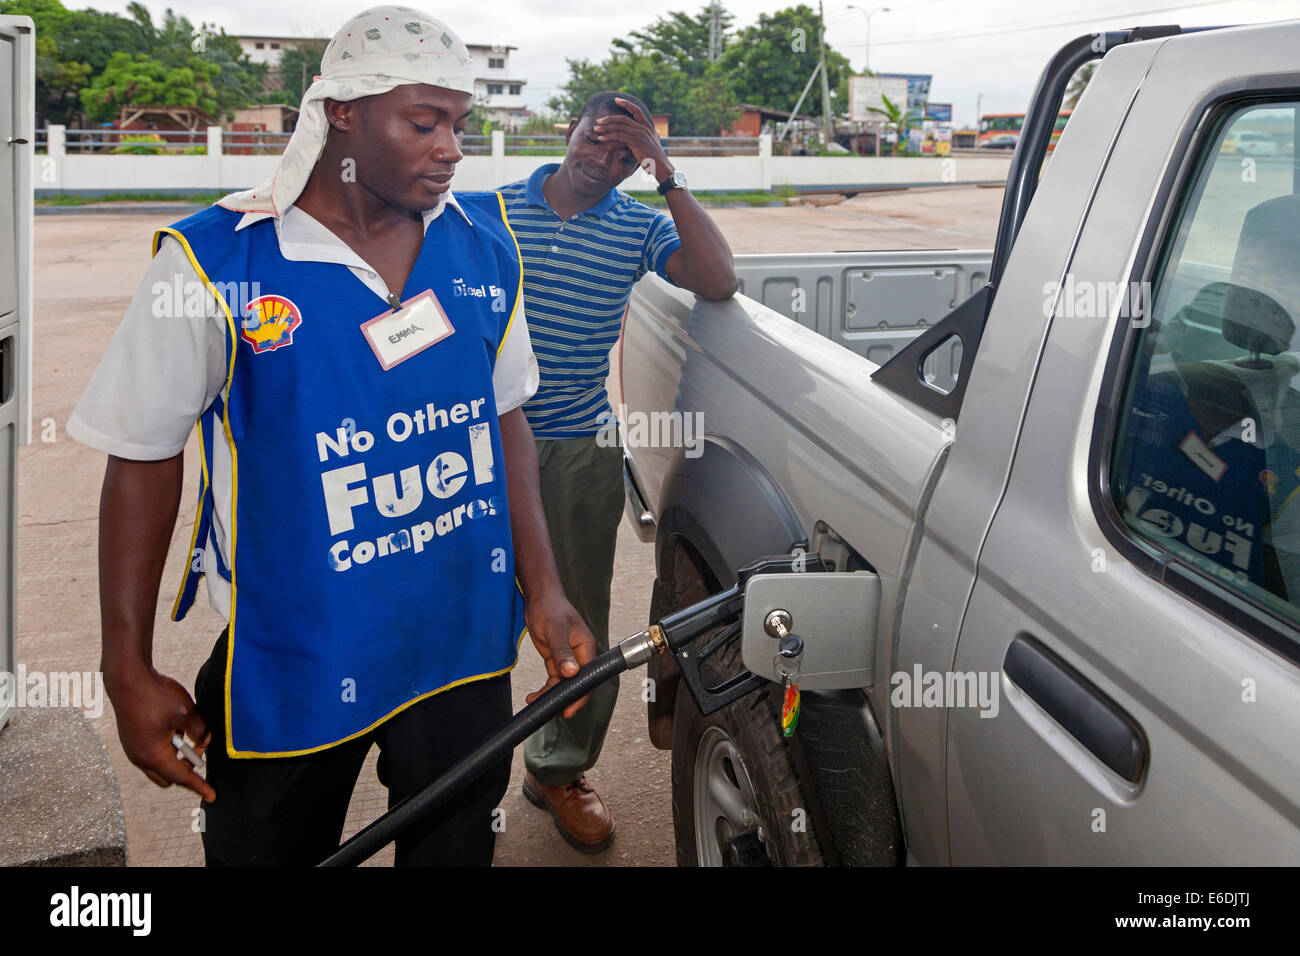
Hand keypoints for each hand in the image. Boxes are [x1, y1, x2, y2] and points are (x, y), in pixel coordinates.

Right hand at [107, 665, 214, 801]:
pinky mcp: (131, 740)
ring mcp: (133, 749)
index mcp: (153, 756)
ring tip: (186, 733)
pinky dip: (166, 748)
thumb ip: (201, 731)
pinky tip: (174, 728)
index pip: (182, 777)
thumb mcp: (187, 713)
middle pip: (168, 777)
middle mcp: (140, 758)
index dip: (199, 786)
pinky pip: (151, 753)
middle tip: (199, 749)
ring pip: (159, 765)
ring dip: (176, 756)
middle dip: (186, 769)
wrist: (127, 678)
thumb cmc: (156, 695)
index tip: (212, 796)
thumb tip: (205, 742)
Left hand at [523, 588, 599, 718]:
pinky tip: (533, 697)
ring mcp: (568, 659)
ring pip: (562, 685)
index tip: (569, 709)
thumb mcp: (555, 630)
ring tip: (535, 704)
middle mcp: (579, 656)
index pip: (587, 677)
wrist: (539, 598)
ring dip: (550, 696)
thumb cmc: (551, 608)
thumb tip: (571, 673)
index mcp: (586, 648)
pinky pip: (553, 680)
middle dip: (565, 700)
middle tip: (551, 714)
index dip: (579, 695)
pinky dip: (544, 689)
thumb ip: (563, 652)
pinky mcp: (556, 659)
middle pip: (576, 684)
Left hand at [595, 98, 670, 180]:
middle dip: (609, 119)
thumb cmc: (657, 157)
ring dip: (605, 128)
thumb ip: (655, 136)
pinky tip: (601, 138)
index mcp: (648, 126)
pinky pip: (618, 136)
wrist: (661, 166)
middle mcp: (643, 128)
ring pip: (618, 127)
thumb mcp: (657, 143)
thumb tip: (657, 132)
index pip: (636, 110)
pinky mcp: (635, 142)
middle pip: (623, 118)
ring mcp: (639, 134)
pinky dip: (608, 136)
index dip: (626, 104)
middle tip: (598, 121)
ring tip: (596, 130)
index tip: (617, 99)